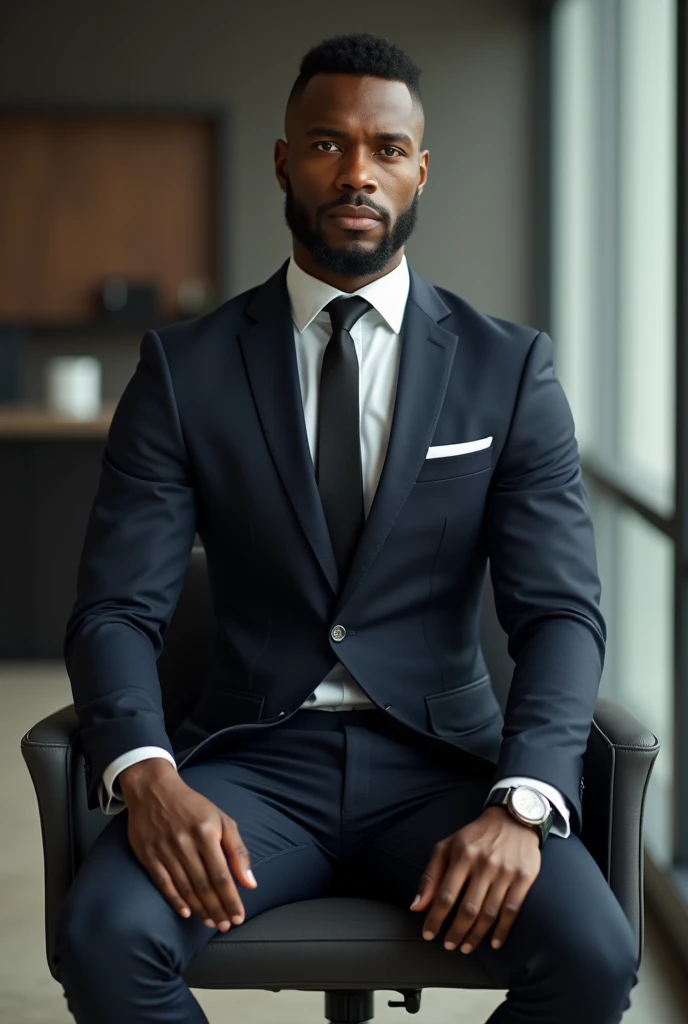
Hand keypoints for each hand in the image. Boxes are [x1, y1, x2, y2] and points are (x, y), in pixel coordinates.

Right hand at [119, 758, 256, 930]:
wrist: (154, 790)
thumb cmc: (193, 806)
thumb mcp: (221, 819)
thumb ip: (237, 850)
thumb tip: (250, 882)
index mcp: (206, 833)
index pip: (221, 875)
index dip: (231, 899)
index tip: (238, 917)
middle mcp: (185, 843)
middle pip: (204, 885)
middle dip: (217, 909)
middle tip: (225, 925)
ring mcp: (165, 850)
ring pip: (185, 887)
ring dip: (200, 909)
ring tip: (210, 922)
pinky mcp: (148, 855)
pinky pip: (163, 883)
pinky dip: (175, 900)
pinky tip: (186, 912)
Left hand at [409, 805, 540, 953]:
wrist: (513, 819)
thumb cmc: (475, 837)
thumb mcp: (447, 847)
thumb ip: (430, 876)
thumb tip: (416, 906)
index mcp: (462, 855)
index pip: (445, 895)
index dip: (435, 918)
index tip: (428, 935)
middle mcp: (484, 864)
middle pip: (468, 909)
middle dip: (456, 932)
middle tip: (449, 946)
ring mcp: (505, 872)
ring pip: (489, 914)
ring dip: (476, 936)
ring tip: (466, 947)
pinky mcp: (524, 878)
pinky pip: (512, 911)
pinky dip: (502, 931)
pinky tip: (494, 943)